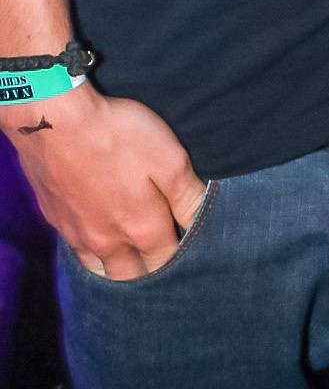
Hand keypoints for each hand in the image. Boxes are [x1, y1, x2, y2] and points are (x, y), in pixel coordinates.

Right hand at [3, 82, 206, 277]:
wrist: (55, 123)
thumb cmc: (118, 135)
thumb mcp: (169, 158)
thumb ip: (188, 196)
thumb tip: (202, 222)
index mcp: (142, 230)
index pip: (168, 260)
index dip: (182, 253)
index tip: (190, 242)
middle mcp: (109, 244)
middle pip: (134, 276)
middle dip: (150, 271)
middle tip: (162, 256)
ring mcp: (78, 235)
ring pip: (102, 270)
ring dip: (118, 268)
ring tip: (131, 259)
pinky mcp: (57, 221)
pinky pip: (78, 252)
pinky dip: (91, 254)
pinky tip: (97, 240)